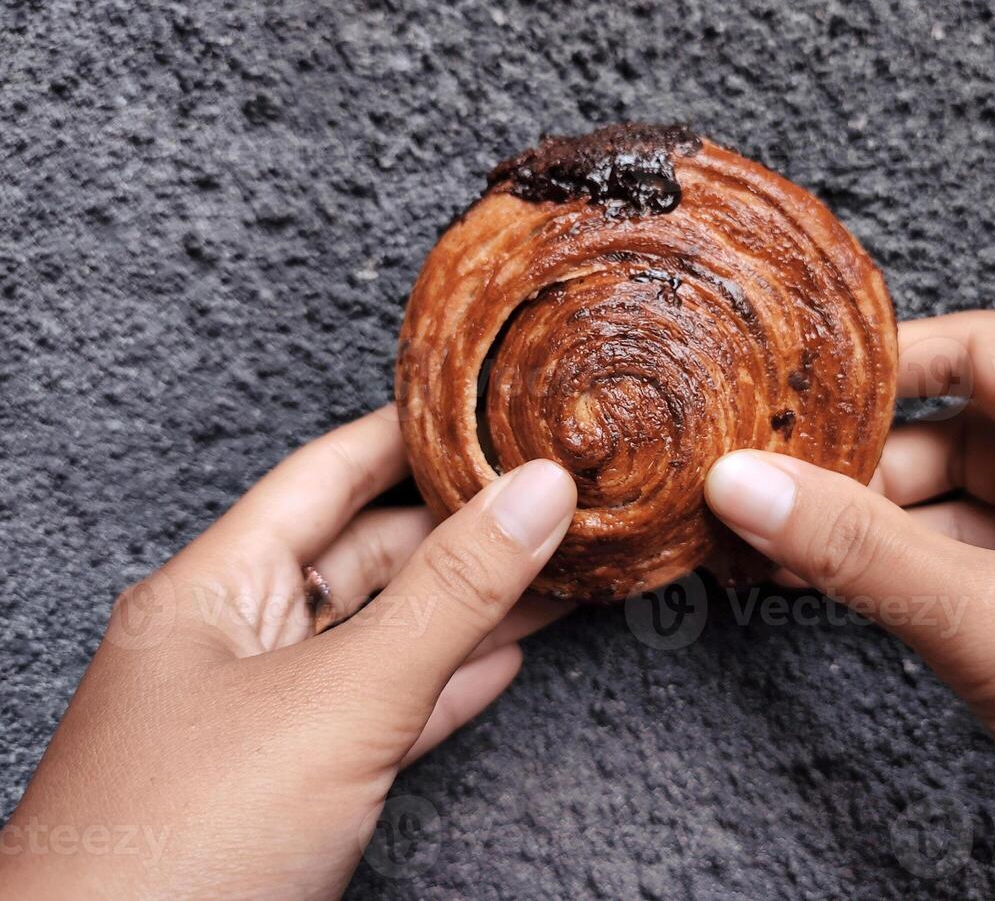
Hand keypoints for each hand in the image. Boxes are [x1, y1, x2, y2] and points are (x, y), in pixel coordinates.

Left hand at [0, 406, 576, 899]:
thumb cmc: (179, 848)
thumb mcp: (338, 697)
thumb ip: (447, 595)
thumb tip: (538, 492)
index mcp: (216, 589)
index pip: (327, 475)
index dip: (412, 432)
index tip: (492, 401)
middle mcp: (238, 642)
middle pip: (368, 555)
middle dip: (463, 524)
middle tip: (555, 492)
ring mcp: (269, 719)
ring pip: (388, 636)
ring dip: (474, 607)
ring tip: (560, 565)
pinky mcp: (298, 788)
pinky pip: (389, 711)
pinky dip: (450, 683)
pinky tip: (506, 657)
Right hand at [704, 310, 994, 899]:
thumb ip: (867, 555)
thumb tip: (750, 486)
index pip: (986, 356)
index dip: (884, 367)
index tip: (795, 399)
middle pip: (963, 438)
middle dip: (863, 470)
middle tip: (769, 501)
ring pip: (965, 513)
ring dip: (880, 533)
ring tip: (785, 554)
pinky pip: (980, 576)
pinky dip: (912, 582)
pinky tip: (849, 597)